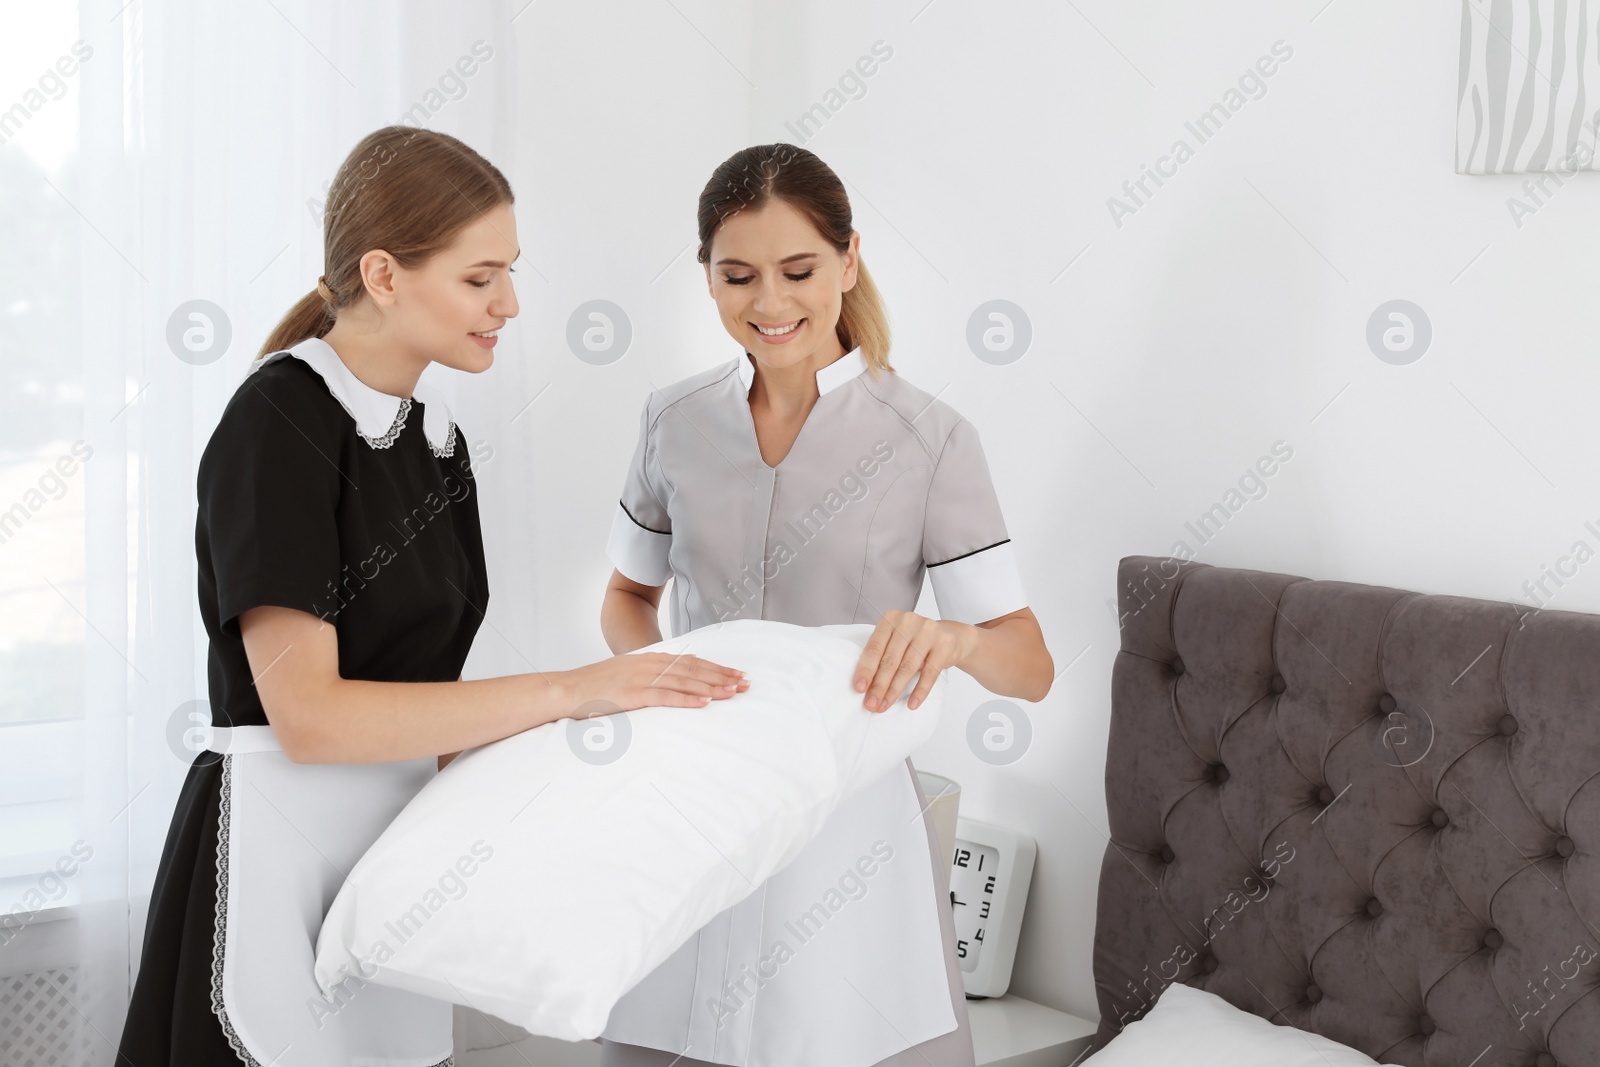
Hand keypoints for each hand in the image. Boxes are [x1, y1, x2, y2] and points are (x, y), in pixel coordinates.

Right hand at [572, 651, 747, 714]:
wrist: (567, 689)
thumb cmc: (595, 686)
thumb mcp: (626, 674)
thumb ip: (649, 675)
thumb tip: (670, 683)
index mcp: (650, 659)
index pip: (691, 662)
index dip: (716, 668)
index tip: (736, 673)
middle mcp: (650, 665)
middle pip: (694, 670)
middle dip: (722, 676)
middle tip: (746, 682)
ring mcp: (642, 679)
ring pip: (685, 681)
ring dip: (712, 687)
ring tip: (733, 692)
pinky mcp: (634, 694)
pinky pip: (665, 696)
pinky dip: (687, 699)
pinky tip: (704, 703)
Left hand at [852, 610, 975, 712]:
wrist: (949, 636)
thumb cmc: (915, 641)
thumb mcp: (897, 641)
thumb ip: (882, 655)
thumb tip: (866, 686)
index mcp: (891, 618)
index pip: (875, 647)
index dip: (866, 669)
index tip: (859, 689)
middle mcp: (909, 621)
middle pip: (890, 659)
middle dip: (879, 685)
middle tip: (871, 703)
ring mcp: (928, 631)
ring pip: (907, 667)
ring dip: (894, 690)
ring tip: (885, 705)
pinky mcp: (944, 644)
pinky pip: (930, 673)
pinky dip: (920, 691)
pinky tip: (912, 703)